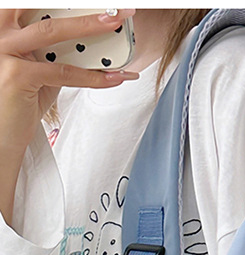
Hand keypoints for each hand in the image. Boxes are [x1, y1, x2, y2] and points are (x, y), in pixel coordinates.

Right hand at [0, 9, 137, 152]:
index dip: (64, 2)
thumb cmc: (20, 99)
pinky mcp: (17, 74)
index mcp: (6, 24)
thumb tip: (92, 43)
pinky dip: (91, 76)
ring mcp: (5, 50)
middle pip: (44, 8)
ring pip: (53, 32)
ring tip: (114, 26)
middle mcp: (1, 31)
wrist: (3, 133)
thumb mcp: (39, 66)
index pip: (36, 6)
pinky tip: (113, 77)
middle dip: (80, 7)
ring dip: (89, 28)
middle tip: (113, 9)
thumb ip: (57, 50)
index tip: (96, 3)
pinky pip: (62, 72)